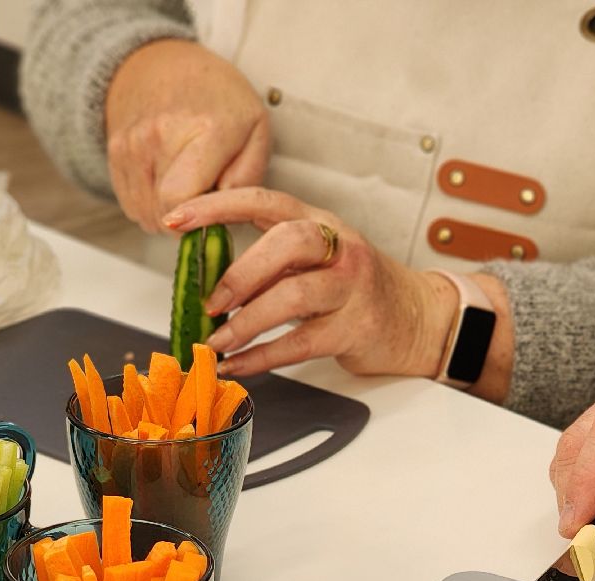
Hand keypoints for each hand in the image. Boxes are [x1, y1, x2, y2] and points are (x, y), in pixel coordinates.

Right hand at [104, 40, 268, 231]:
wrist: (166, 64)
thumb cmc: (219, 100)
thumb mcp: (256, 132)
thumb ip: (246, 181)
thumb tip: (220, 218)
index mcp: (205, 130)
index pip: (179, 199)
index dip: (196, 221)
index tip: (211, 217)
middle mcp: (159, 134)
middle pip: (163, 213)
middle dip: (187, 222)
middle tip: (204, 200)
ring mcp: (131, 143)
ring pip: (145, 214)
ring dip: (168, 215)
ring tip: (187, 187)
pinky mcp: (114, 151)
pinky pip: (131, 205)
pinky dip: (150, 205)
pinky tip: (166, 181)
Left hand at [162, 187, 456, 378]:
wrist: (418, 318)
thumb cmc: (358, 290)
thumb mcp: (320, 258)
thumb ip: (275, 258)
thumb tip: (209, 279)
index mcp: (321, 222)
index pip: (265, 201)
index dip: (217, 206)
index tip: (176, 219)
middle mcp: (339, 248)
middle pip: (287, 242)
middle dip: (240, 272)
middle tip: (210, 302)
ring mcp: (352, 288)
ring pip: (295, 296)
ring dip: (248, 321)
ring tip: (218, 340)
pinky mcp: (356, 329)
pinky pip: (301, 344)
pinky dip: (263, 357)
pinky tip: (238, 364)